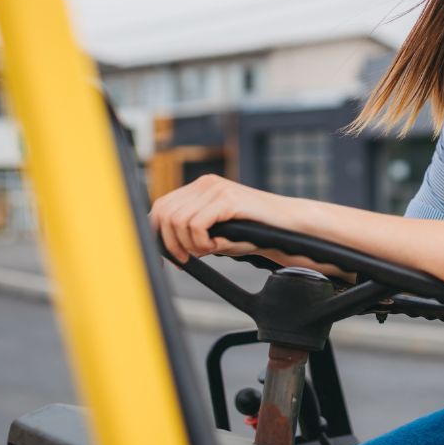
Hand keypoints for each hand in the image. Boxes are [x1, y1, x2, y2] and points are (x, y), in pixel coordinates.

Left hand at [149, 174, 278, 263]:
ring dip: (188, 244)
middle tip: (186, 260)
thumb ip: (192, 236)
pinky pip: (196, 224)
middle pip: (164, 213)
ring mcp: (215, 188)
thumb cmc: (254, 232)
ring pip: (178, 220)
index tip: (163, 260)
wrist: (287, 227)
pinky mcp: (227, 198)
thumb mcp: (216, 234)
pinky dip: (201, 242)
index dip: (156, 235)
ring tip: (208, 251)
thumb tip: (166, 248)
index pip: (160, 207)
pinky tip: (216, 246)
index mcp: (199, 188)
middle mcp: (204, 184)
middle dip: (170, 244)